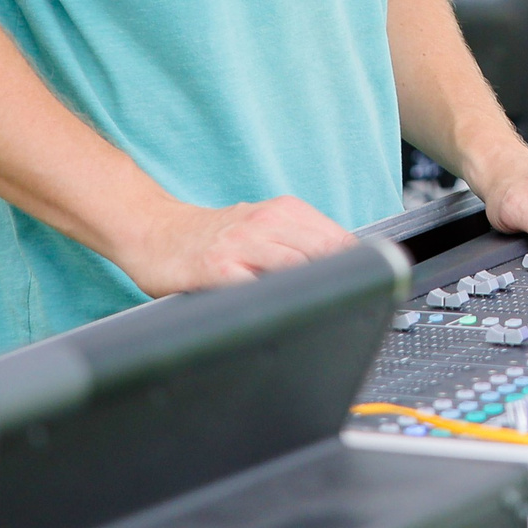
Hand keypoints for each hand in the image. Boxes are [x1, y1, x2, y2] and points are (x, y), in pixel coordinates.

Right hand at [120, 194, 358, 297]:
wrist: (155, 231)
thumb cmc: (214, 236)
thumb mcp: (261, 225)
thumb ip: (299, 241)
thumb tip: (347, 270)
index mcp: (283, 211)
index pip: (337, 239)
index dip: (357, 268)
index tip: (372, 290)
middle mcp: (264, 222)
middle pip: (323, 253)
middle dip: (341, 282)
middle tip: (355, 309)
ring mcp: (240, 244)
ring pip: (295, 267)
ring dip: (313, 292)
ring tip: (325, 315)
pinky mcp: (216, 268)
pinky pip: (253, 288)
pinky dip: (272, 302)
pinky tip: (281, 316)